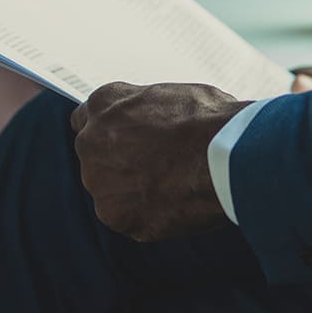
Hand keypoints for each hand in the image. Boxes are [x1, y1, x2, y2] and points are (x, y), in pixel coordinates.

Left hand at [69, 82, 249, 241]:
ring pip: (112, 192)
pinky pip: (130, 219)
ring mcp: (102, 184)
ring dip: (134, 192)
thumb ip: (145, 109)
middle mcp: (91, 143)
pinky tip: (177, 204)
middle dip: (121, 163)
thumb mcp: (172, 94)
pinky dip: (149, 216)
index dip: (110, 131)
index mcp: (104, 105)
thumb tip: (150, 118)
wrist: (226, 158)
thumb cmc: (209, 121)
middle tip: (159, 165)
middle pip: (97, 158)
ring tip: (175, 185)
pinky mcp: (117, 217)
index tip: (126, 140)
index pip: (85, 119)